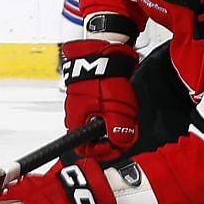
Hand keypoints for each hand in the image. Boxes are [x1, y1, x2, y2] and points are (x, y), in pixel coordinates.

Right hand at [61, 40, 140, 160]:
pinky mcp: (91, 99)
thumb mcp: (116, 109)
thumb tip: (121, 143)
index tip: (117, 145)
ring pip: (99, 127)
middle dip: (112, 138)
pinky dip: (113, 114)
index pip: (86, 149)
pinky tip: (122, 106)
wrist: (102, 52)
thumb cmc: (103, 77)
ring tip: (125, 116)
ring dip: (114, 125)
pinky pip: (101, 113)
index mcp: (78, 122)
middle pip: (94, 140)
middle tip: (126, 131)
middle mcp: (77, 117)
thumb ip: (118, 130)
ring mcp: (84, 107)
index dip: (104, 151)